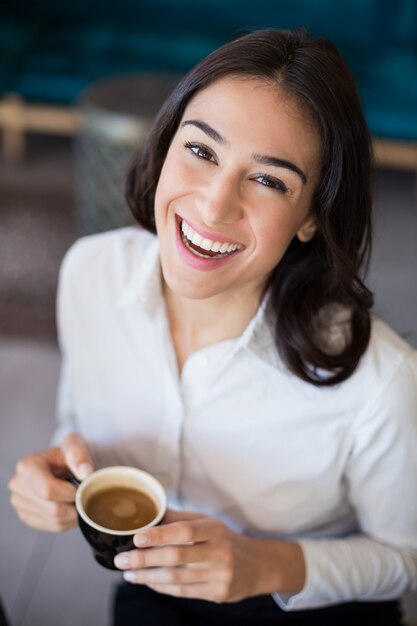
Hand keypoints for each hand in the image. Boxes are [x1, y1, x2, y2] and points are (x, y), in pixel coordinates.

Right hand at [8, 432, 93, 531]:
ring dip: (72, 513)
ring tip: (76, 497)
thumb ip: (80, 456)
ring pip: (54, 520)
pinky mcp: (26, 516)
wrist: (65, 462)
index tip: (81, 486)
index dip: (69, 493)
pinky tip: (70, 506)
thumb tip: (85, 472)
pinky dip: (67, 519)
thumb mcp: (76, 446)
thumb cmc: (69, 454)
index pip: (47, 491)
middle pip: (52, 509)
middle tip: (83, 493)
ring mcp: (19, 502)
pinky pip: (53, 526)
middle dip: (74, 504)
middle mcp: (18, 485)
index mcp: (27, 466)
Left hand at [114, 509, 304, 602]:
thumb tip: (150, 511)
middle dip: (144, 559)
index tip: (137, 537)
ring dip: (147, 576)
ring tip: (128, 573)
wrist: (258, 566)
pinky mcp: (217, 594)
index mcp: (215, 530)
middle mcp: (218, 552)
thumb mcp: (208, 523)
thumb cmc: (225, 540)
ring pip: (176, 578)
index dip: (159, 534)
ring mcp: (219, 575)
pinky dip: (161, 587)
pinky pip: (183, 592)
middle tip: (121, 559)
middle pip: (176, 557)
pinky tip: (147, 581)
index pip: (185, 531)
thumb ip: (180, 519)